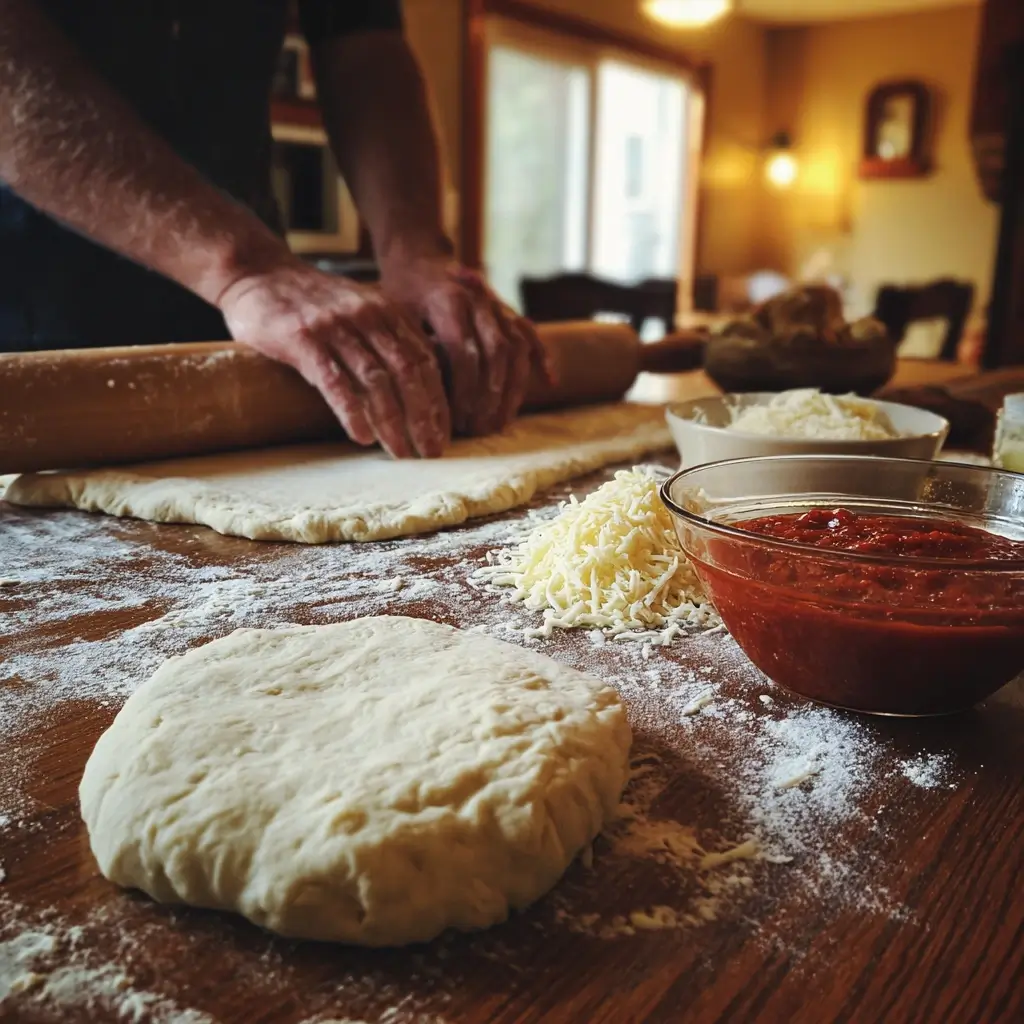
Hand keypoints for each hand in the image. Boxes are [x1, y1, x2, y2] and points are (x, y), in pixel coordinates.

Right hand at [218, 261, 449, 458]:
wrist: (257, 272)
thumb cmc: (312, 303)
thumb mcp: (361, 309)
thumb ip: (389, 338)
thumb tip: (419, 386)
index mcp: (388, 312)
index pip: (426, 361)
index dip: (439, 402)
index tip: (444, 435)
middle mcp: (368, 317)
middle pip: (408, 373)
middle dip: (424, 416)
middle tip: (431, 452)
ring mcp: (336, 327)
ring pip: (375, 379)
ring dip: (393, 421)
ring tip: (401, 452)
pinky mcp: (302, 339)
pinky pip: (334, 380)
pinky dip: (352, 410)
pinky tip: (363, 436)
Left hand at [379, 254, 548, 436]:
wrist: (420, 257)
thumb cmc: (401, 294)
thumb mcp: (395, 317)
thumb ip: (413, 349)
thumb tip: (424, 397)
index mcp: (448, 300)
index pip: (464, 351)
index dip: (464, 389)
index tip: (458, 419)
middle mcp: (479, 299)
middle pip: (496, 353)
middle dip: (490, 396)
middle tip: (480, 429)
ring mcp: (498, 304)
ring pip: (516, 348)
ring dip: (513, 389)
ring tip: (500, 422)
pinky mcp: (509, 310)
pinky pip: (531, 335)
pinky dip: (542, 359)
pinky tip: (549, 383)